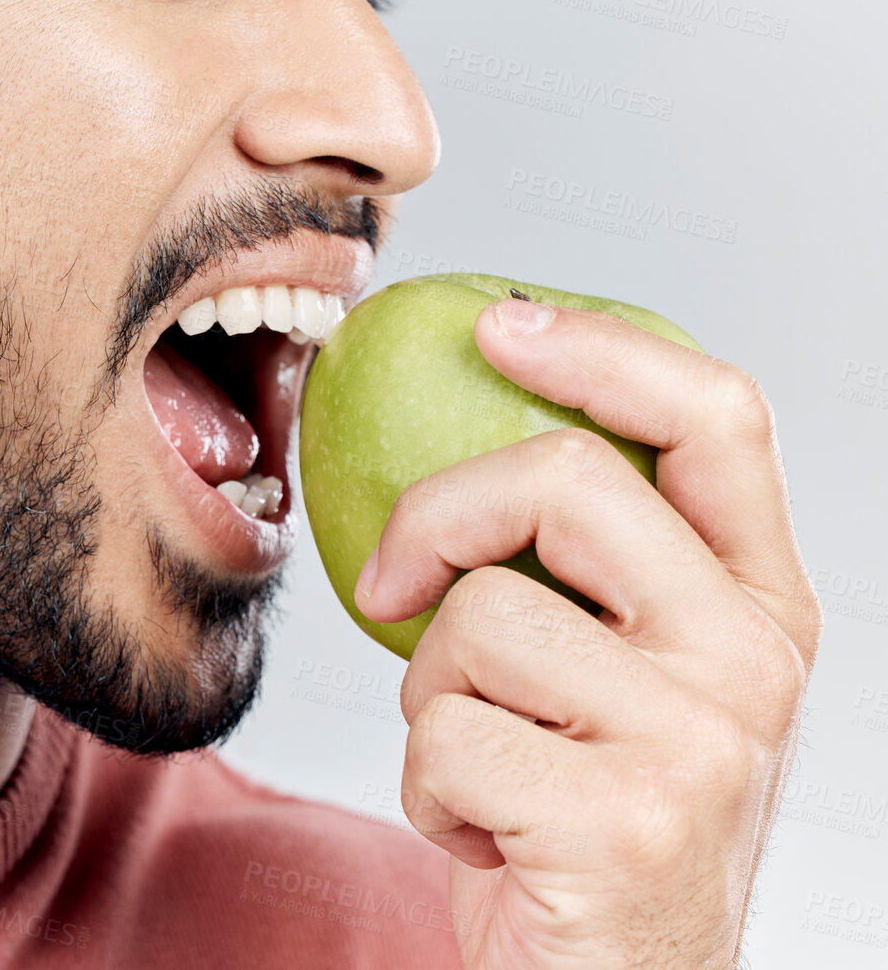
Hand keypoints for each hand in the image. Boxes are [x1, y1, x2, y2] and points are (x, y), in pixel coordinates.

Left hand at [354, 298, 820, 967]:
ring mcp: (700, 743)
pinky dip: (424, 785)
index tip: (497, 322)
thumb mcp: (621, 683)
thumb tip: (461, 440)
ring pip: (479, 620)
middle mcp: (756, 663)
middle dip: (438, 516)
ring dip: (432, 695)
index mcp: (762, 608)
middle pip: (567, 480)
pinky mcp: (621, 820)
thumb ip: (588, 575)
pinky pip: (443, 732)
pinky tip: (483, 833)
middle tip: (392, 579)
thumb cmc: (587, 825)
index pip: (716, 418)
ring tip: (483, 764)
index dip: (601, 347)